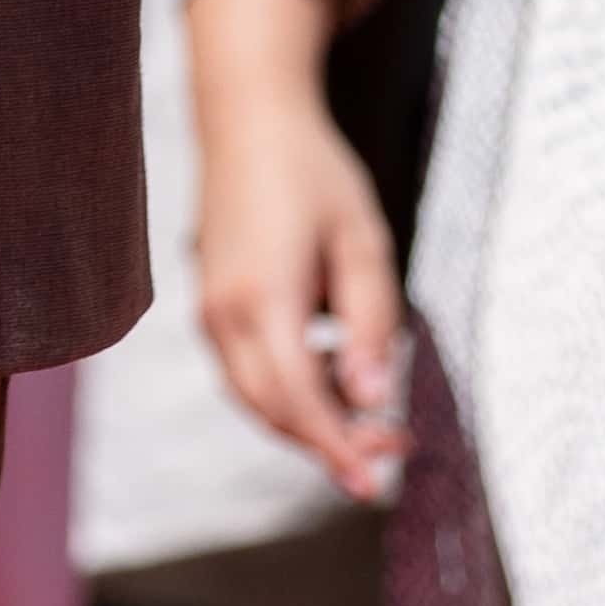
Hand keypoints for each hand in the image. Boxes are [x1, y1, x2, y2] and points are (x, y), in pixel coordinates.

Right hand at [180, 0, 404, 503]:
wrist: (248, 121)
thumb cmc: (313, 174)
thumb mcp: (363, 241)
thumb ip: (371, 324)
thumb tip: (372, 401)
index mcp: (262, 297)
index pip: (298, 400)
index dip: (335, 448)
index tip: (372, 484)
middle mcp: (224, 315)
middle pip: (274, 411)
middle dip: (332, 441)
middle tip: (394, 446)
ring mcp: (211, 312)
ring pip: (258, 398)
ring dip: (313, 419)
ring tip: (374, 416)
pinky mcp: (213, 307)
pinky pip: (249, 372)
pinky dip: (292, 390)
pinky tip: (335, 372)